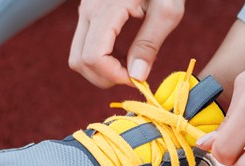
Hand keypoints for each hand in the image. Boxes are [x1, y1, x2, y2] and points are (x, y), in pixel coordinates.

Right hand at [69, 0, 184, 87]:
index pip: (94, 56)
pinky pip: (83, 48)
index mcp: (107, 8)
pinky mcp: (88, 16)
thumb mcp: (167, 11)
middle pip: (80, 61)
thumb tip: (137, 76)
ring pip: (77, 57)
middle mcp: (89, 10)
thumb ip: (149, 44)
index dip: (115, 76)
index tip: (138, 79)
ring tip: (128, 67)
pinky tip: (122, 57)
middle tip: (133, 77)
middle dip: (106, 78)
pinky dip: (100, 61)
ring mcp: (85, 12)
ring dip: (101, 72)